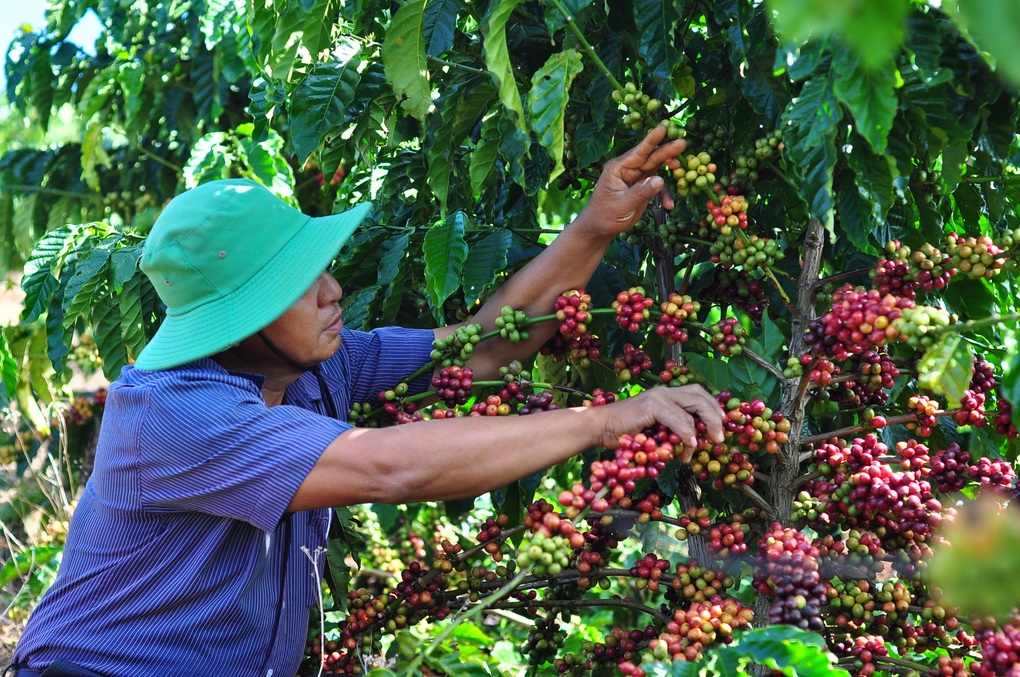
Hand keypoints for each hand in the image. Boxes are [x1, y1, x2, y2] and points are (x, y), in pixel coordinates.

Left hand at [574, 125, 686, 238]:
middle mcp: (628, 168)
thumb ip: (640, 193)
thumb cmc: (604, 215)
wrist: (600, 228)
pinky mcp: (643, 187)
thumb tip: (660, 180)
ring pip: (657, 168)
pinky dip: (665, 194)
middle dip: (667, 151)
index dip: (651, 139)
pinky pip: (658, 186)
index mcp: (618, 168)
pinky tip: (669, 205)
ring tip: (684, 171)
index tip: (663, 127)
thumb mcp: (621, 205)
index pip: (638, 152)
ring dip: (670, 171)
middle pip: (651, 157)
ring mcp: (637, 177)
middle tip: (682, 143)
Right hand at [597, 384, 724, 461]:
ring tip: (699, 448)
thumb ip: (673, 434)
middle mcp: (665, 392)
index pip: (698, 394)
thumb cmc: (624, 434)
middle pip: (700, 397)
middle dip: (715, 418)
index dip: (713, 408)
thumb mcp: (655, 432)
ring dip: (701, 431)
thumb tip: (694, 445)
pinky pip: (680, 420)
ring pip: (694, 408)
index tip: (721, 426)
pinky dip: (687, 434)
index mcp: (666, 395)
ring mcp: (658, 397)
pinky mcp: (652, 406)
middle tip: (719, 438)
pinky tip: (688, 446)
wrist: (599, 428)